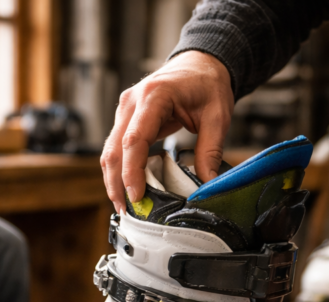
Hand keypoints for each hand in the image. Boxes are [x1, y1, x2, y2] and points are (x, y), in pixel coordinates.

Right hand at [101, 50, 233, 212]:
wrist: (200, 62)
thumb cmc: (207, 84)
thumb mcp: (217, 116)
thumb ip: (211, 150)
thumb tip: (206, 184)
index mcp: (154, 97)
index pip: (134, 140)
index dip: (132, 172)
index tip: (137, 196)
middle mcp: (132, 102)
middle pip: (114, 150)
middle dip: (116, 184)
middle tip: (127, 211)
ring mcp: (125, 109)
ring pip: (110, 151)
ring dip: (114, 180)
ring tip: (126, 206)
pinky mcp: (126, 117)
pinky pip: (117, 148)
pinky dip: (120, 170)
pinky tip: (129, 188)